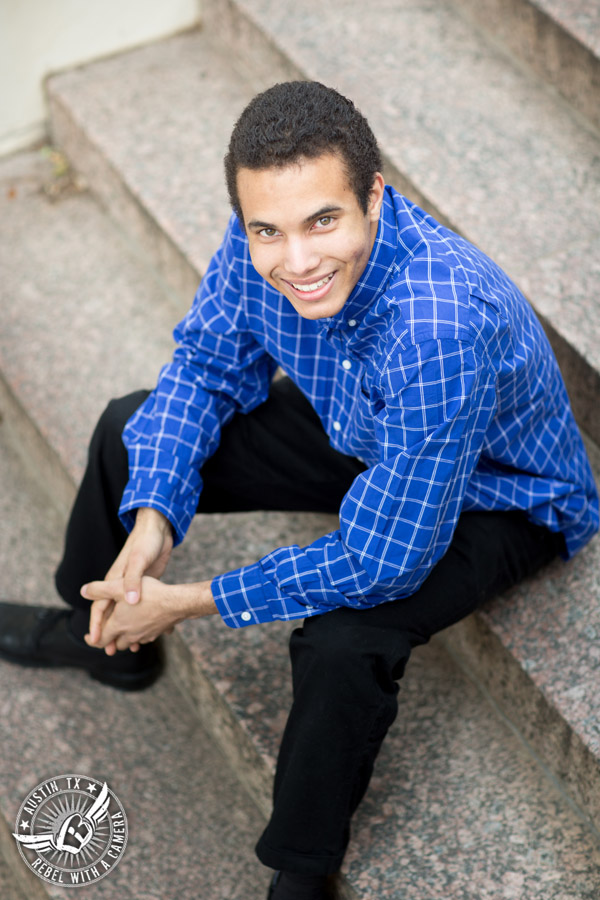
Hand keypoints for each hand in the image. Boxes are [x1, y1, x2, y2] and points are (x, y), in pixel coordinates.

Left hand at [82, 576, 216, 652]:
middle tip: (106, 636)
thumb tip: (83, 591)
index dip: (92, 640)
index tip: (88, 638)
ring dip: (126, 640)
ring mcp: (145, 635)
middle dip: (110, 641)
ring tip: (124, 633)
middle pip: (116, 644)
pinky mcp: (157, 632)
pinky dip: (142, 635)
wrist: (176, 602)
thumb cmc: (149, 593)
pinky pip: (146, 638)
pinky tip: (144, 626)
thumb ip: (100, 589)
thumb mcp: (119, 586)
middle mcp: (130, 634)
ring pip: (131, 643)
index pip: (100, 639)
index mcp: (118, 625)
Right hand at [87, 508, 173, 653]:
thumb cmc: (145, 543)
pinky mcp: (146, 586)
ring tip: (132, 647)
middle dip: (109, 632)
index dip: (96, 624)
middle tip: (109, 651)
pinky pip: (141, 607)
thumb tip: (129, 602)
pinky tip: (153, 630)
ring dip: (128, 630)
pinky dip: (144, 619)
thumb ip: (132, 581)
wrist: (158, 530)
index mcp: (115, 580)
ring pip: (126, 613)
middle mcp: (122, 585)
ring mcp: (134, 586)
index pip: (100, 606)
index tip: (94, 640)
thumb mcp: (138, 561)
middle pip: (111, 614)